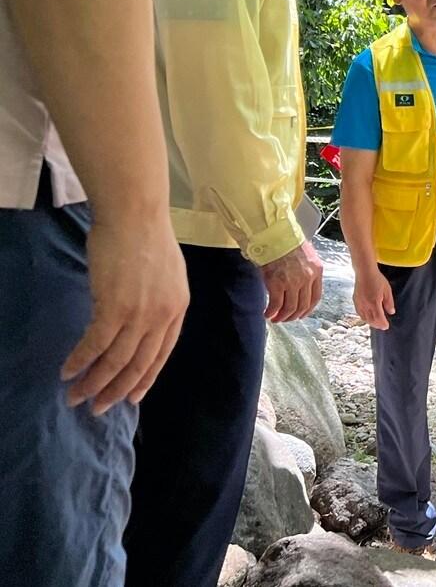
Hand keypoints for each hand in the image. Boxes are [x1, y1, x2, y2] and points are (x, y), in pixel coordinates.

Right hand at [62, 218, 188, 414]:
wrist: (136, 215)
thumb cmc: (146, 237)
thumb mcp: (164, 275)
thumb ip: (155, 300)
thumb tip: (134, 320)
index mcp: (179, 308)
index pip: (162, 354)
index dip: (145, 379)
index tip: (131, 398)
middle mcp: (163, 316)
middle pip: (139, 364)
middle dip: (116, 390)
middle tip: (98, 408)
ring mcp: (141, 314)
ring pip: (116, 361)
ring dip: (94, 382)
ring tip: (76, 396)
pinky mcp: (115, 308)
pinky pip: (95, 345)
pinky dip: (80, 361)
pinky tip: (67, 371)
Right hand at [260, 239, 322, 322]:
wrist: (274, 236)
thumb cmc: (287, 243)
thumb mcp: (306, 256)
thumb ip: (307, 271)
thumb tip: (301, 287)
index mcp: (316, 271)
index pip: (316, 297)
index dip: (308, 310)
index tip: (301, 315)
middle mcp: (307, 278)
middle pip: (303, 305)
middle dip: (293, 316)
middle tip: (285, 319)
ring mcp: (293, 282)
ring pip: (290, 308)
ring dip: (282, 316)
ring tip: (275, 318)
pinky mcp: (277, 283)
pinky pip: (276, 305)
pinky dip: (271, 312)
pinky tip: (267, 313)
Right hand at [354, 267, 395, 329]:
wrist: (365, 272)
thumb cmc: (377, 279)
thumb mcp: (387, 290)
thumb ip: (389, 302)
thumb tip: (391, 312)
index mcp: (374, 303)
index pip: (378, 318)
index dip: (382, 324)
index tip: (386, 326)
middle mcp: (365, 305)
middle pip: (371, 320)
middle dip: (377, 325)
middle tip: (382, 327)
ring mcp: (359, 303)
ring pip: (364, 317)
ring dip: (370, 322)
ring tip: (376, 323)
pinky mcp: (355, 300)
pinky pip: (359, 312)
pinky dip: (364, 317)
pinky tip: (367, 317)